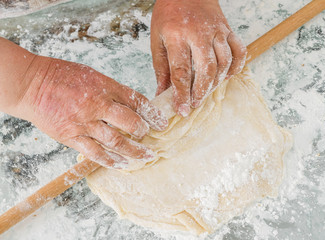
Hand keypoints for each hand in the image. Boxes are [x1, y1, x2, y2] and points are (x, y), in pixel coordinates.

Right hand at [15, 56, 167, 168]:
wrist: (31, 83)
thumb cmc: (62, 76)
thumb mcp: (93, 75)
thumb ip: (112, 90)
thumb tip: (131, 104)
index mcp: (105, 86)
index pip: (136, 101)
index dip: (152, 113)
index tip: (161, 122)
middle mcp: (98, 105)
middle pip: (130, 122)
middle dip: (144, 132)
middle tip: (150, 137)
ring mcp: (85, 122)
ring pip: (116, 141)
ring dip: (133, 150)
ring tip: (145, 156)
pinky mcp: (72, 136)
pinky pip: (95, 153)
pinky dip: (110, 160)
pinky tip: (122, 164)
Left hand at [151, 0, 246, 116]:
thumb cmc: (169, 14)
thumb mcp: (157, 39)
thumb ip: (161, 67)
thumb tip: (162, 93)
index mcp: (177, 36)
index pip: (181, 72)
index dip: (182, 94)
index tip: (182, 110)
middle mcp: (199, 34)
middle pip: (207, 70)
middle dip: (201, 92)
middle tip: (194, 103)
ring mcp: (217, 31)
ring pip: (224, 62)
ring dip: (216, 82)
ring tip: (206, 91)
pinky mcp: (228, 30)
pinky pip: (239, 51)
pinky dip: (236, 67)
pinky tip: (225, 75)